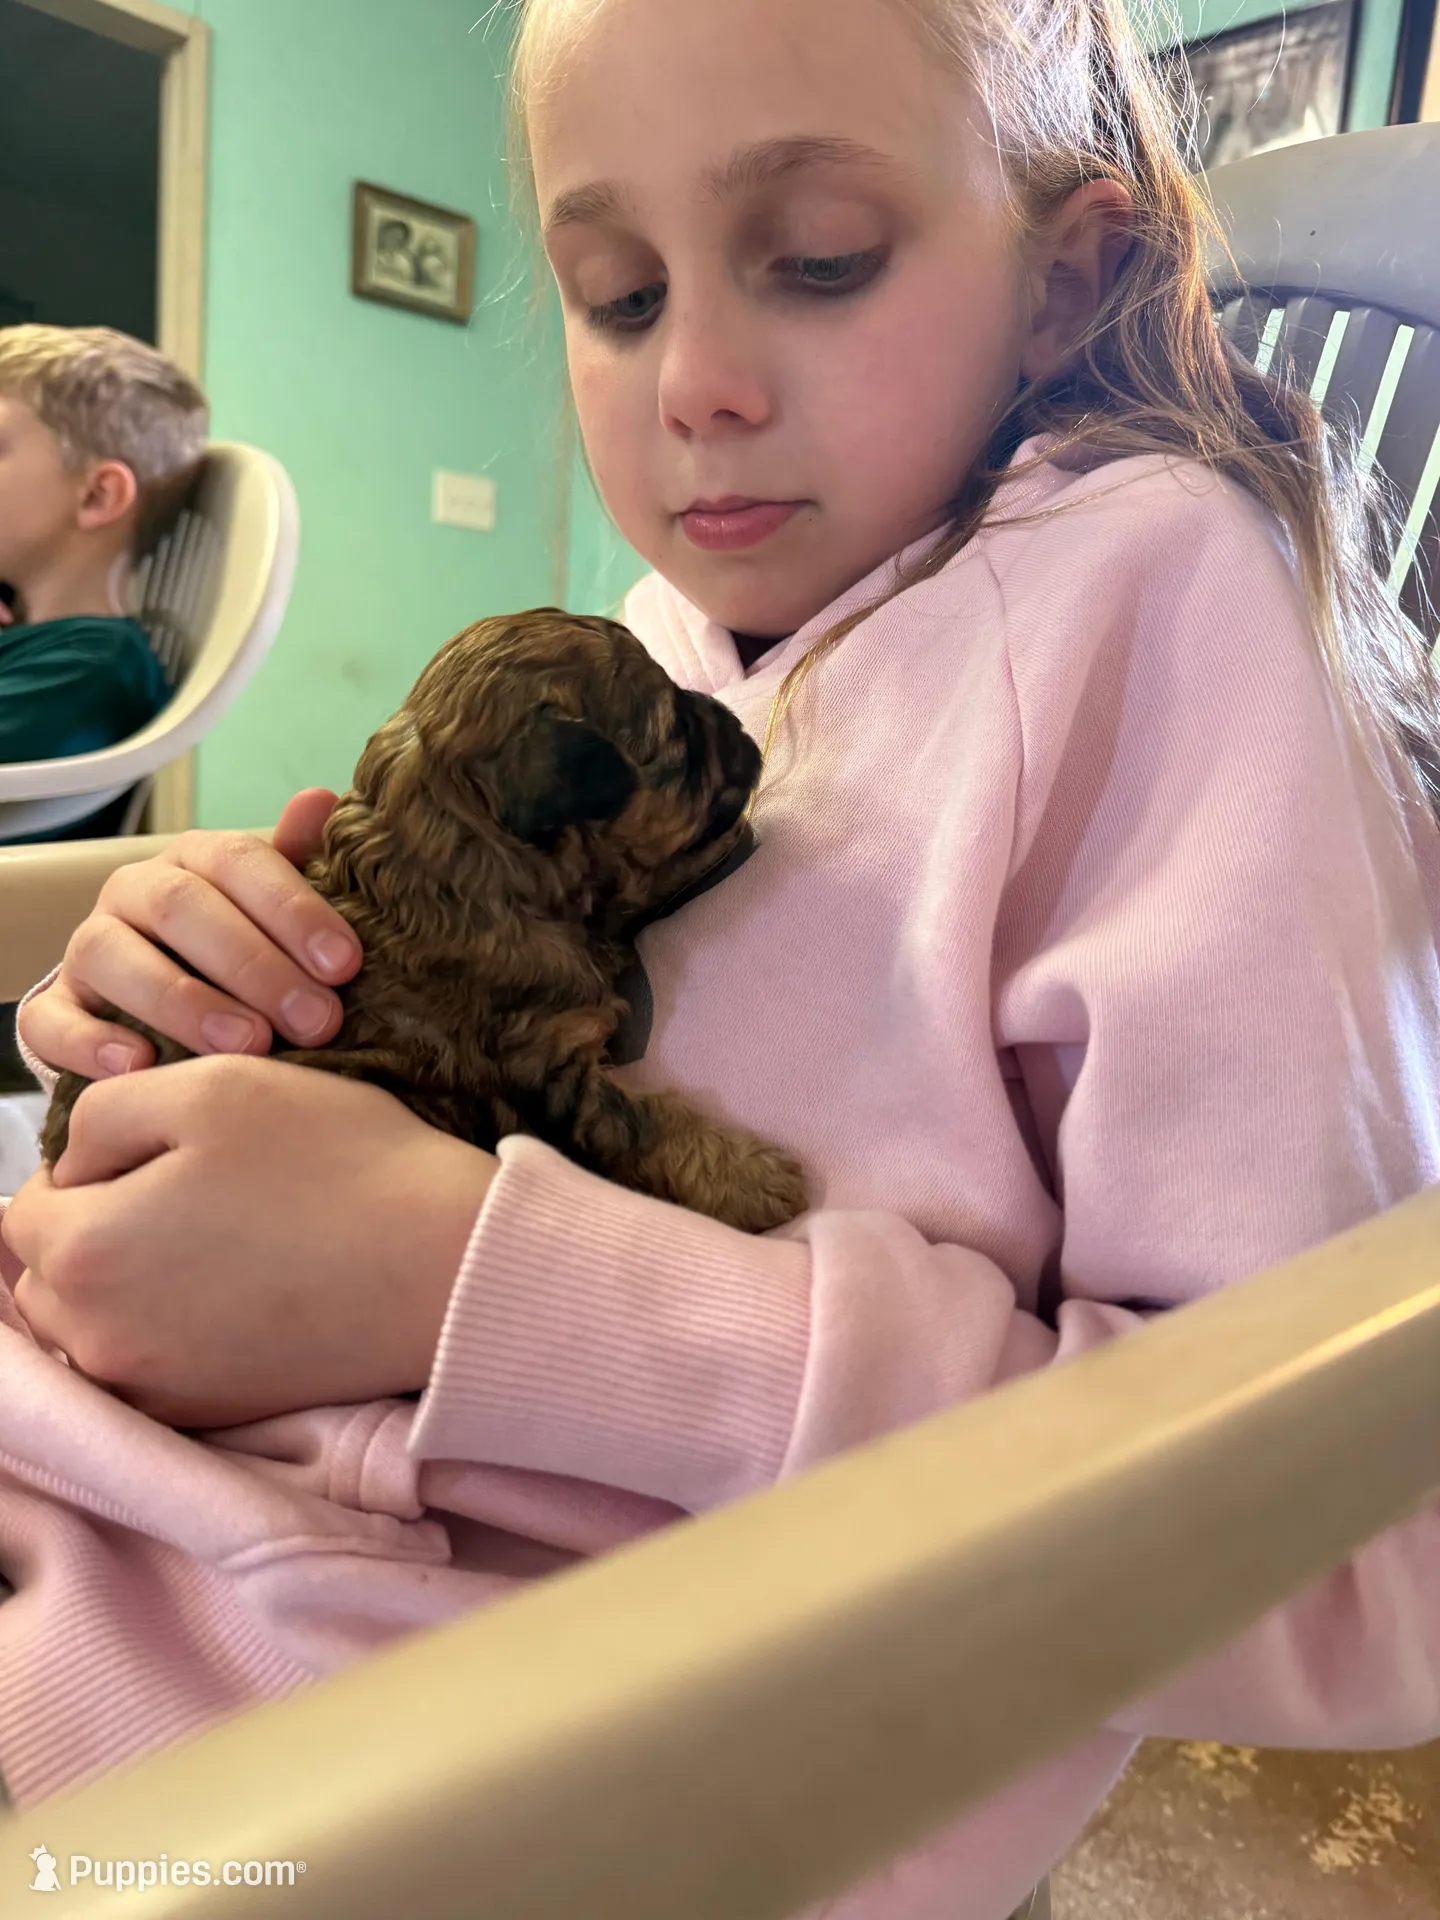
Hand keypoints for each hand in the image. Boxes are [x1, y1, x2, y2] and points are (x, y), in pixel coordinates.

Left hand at [1, 1054, 496, 1426]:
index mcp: (86, 1254)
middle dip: (98, 1236)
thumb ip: (104, 1115)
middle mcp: (99, 1342)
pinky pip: (151, 1372)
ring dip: (130, 1289)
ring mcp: (155, 1390)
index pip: (28, 1209)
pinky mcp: (210, 1417)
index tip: (167, 1156)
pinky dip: (174, 1335)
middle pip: (53, 1279)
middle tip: (193, 1199)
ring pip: (96, 1330)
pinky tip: (241, 1296)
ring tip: (216, 1249)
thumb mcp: (212, 1088)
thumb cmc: (337, 1164)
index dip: (91, 1169)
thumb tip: (73, 1168)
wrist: (445, 1264)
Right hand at [18, 788, 356, 1079]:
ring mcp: (89, 948)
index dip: (294, 909)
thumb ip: (301, 864)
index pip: (240, 861)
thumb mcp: (280, 914)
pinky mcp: (54, 1009)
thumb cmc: (242, 955)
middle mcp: (135, 891)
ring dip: (184, 1003)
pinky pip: (53, 1021)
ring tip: (248, 1047)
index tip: (345, 964)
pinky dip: (92, 1043)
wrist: (164, 1010)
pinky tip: (141, 1066)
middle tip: (315, 1021)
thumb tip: (321, 799)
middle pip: (184, 908)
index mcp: (197, 860)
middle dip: (255, 966)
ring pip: (115, 957)